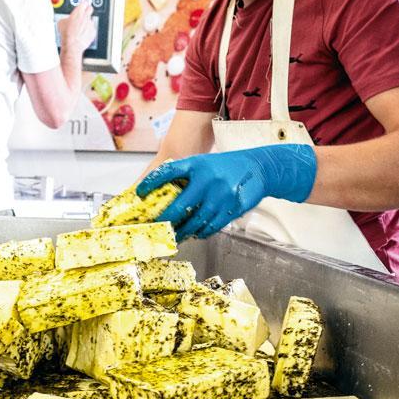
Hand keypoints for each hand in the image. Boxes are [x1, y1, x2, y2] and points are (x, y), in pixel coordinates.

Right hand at [57, 1, 95, 54]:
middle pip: (90, 8)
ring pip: (90, 20)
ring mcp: (90, 24)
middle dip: (88, 9)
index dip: (84, 3)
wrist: (72, 44)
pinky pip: (92, 29)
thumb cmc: (67, 34)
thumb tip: (66, 19)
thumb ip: (66, 17)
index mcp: (78, 12)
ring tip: (80, 28)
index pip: (84, 2)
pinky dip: (88, 30)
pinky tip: (83, 34)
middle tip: (84, 12)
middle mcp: (86, 16)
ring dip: (87, 22)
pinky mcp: (93, 32)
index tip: (83, 4)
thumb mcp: (61, 23)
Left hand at [136, 144, 317, 239]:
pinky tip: (196, 232)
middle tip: (157, 229)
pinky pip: (211, 227)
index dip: (151, 183)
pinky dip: (201, 232)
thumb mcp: (203, 163)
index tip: (140, 193)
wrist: (258, 168)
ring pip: (195, 222)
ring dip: (183, 231)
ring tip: (175, 235)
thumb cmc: (224, 167)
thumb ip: (184, 176)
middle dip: (165, 221)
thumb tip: (159, 195)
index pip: (168, 172)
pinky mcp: (232, 209)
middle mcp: (207, 179)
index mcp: (196, 164)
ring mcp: (221, 195)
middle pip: (179, 207)